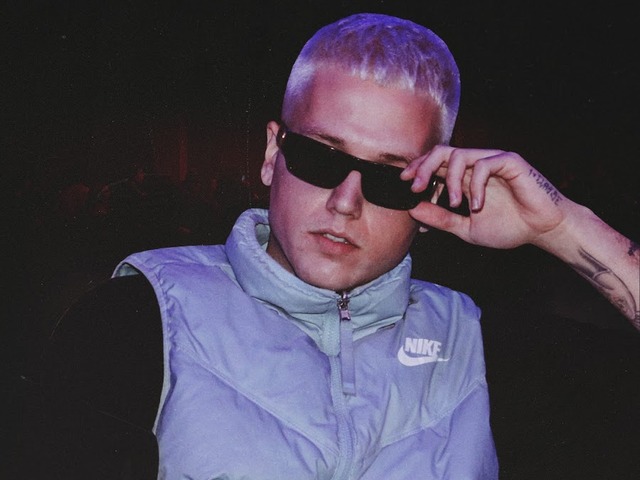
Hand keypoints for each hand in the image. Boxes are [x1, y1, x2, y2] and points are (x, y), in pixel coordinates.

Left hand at [402, 145, 567, 248]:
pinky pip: (483, 165)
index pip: (433, 164)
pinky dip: (475, 186)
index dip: (417, 171)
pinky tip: (477, 205)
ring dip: (449, 180)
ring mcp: (491, 160)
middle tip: (414, 186)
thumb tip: (412, 210)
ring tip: (454, 204)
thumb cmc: (508, 227)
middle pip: (440, 152)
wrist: (542, 230)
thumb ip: (440, 218)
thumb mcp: (465, 228)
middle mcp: (474, 165)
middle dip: (423, 167)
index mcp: (463, 178)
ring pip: (458, 154)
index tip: (404, 186)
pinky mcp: (509, 161)